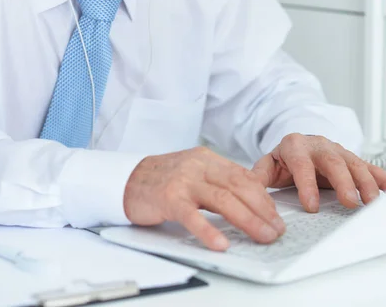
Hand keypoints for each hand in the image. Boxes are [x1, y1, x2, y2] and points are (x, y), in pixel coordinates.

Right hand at [123, 146, 285, 250]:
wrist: (127, 178)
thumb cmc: (163, 179)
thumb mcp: (193, 171)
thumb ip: (217, 180)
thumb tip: (248, 201)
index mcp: (207, 159)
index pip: (243, 175)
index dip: (263, 196)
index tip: (275, 214)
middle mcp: (198, 166)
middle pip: (238, 187)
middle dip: (262, 209)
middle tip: (276, 229)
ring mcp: (183, 181)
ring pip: (223, 199)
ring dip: (247, 220)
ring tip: (263, 236)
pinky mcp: (168, 198)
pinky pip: (192, 216)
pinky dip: (208, 231)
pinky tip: (221, 244)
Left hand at [252, 133, 385, 211]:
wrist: (297, 145)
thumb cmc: (283, 159)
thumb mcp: (268, 165)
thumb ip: (259, 176)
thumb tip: (249, 190)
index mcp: (294, 146)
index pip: (301, 164)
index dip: (306, 184)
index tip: (310, 205)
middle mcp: (318, 145)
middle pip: (332, 161)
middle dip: (342, 182)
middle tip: (349, 202)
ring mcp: (337, 150)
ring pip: (353, 163)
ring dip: (364, 181)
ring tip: (371, 201)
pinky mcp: (350, 158)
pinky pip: (367, 165)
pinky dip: (380, 176)